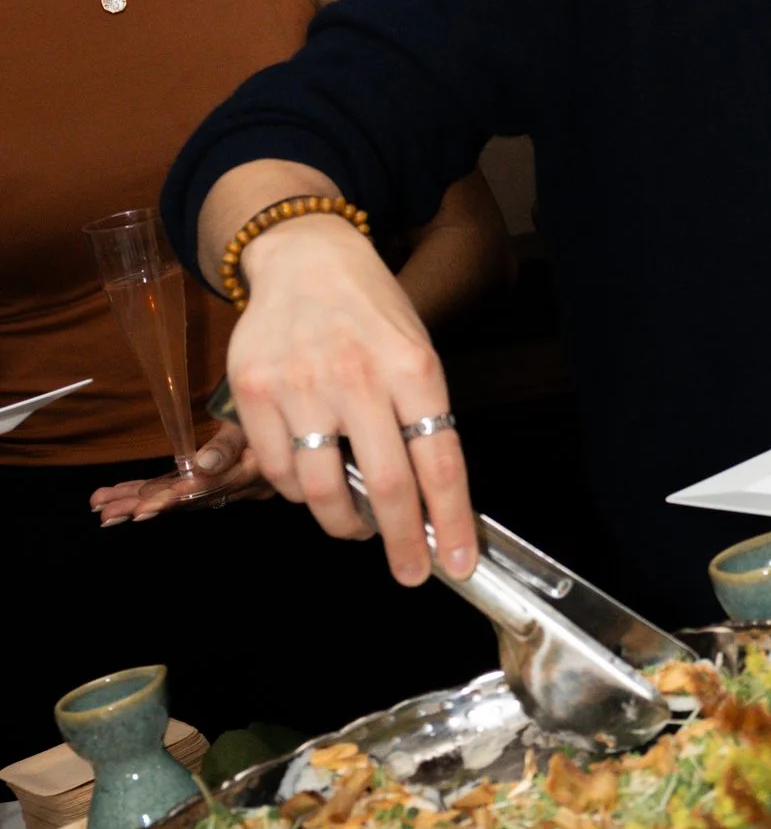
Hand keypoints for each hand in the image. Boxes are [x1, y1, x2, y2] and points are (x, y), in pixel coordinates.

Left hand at [90, 416, 270, 527]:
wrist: (290, 413)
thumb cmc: (270, 403)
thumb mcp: (253, 417)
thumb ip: (228, 444)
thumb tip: (201, 465)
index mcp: (254, 472)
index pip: (212, 488)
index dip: (176, 497)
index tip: (144, 504)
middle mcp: (242, 487)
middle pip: (190, 500)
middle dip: (145, 505)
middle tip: (107, 513)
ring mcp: (231, 487)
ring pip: (182, 499)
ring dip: (140, 503)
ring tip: (103, 508)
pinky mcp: (220, 481)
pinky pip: (185, 491)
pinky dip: (153, 494)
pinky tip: (123, 497)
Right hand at [224, 213, 475, 583]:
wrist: (306, 257)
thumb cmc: (371, 314)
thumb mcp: (416, 352)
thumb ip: (421, 420)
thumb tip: (432, 504)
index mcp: (414, 367)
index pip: (441, 462)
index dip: (452, 522)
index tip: (458, 563)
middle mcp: (358, 376)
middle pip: (384, 486)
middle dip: (402, 543)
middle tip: (410, 572)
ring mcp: (300, 384)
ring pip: (320, 490)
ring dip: (343, 523)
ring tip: (356, 525)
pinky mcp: (253, 391)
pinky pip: (277, 469)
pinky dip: (298, 491)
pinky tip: (313, 480)